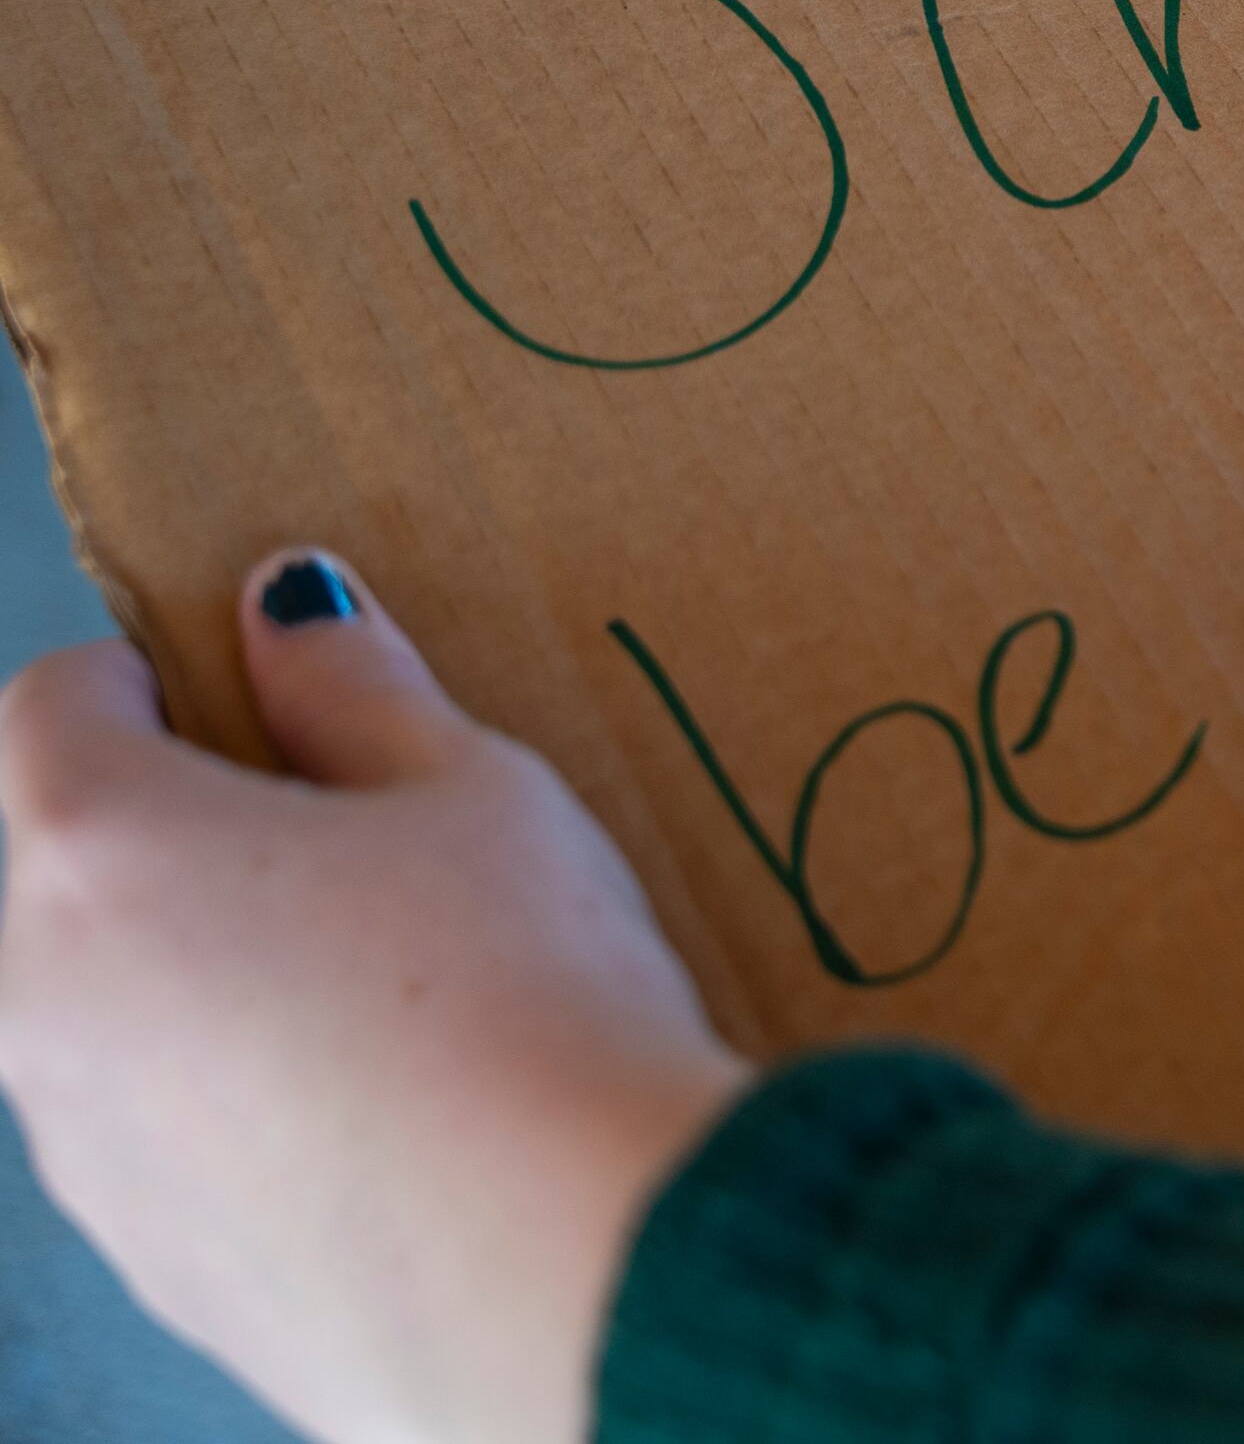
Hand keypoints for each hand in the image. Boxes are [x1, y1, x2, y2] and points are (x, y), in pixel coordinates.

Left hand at [0, 552, 745, 1443]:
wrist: (567, 1261)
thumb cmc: (524, 993)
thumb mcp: (474, 792)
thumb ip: (356, 692)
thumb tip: (287, 605)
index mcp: (99, 850)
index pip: (52, 707)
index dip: (153, 678)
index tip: (250, 691)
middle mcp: (38, 1000)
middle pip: (63, 871)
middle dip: (182, 840)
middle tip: (355, 848)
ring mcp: (80, 1149)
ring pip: (106, 1013)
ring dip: (203, 978)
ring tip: (391, 993)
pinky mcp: (149, 1258)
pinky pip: (164, 1139)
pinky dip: (240, 1105)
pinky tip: (389, 1111)